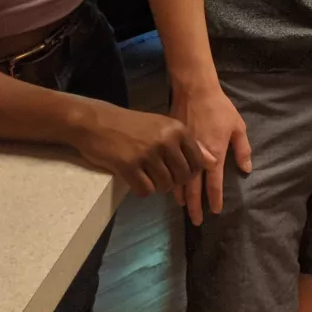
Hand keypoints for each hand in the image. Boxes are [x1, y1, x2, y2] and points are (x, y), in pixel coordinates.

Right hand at [71, 101, 211, 196]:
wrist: (99, 122)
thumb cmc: (134, 125)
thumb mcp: (164, 127)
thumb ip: (189, 144)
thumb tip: (212, 161)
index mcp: (178, 130)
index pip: (197, 162)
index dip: (191, 173)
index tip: (180, 173)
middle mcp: (166, 141)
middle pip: (182, 177)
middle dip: (174, 182)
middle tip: (162, 177)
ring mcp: (147, 154)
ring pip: (165, 185)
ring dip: (158, 186)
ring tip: (149, 177)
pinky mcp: (129, 166)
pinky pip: (145, 190)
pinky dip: (143, 189)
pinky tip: (136, 180)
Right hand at [170, 82, 250, 224]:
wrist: (195, 92)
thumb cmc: (220, 108)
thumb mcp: (238, 126)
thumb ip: (242, 149)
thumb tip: (246, 170)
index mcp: (214, 153)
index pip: (214, 183)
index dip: (214, 199)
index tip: (215, 211)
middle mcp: (197, 157)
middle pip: (193, 189)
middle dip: (195, 206)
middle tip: (197, 221)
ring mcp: (182, 152)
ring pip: (179, 181)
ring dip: (181, 197)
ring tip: (184, 208)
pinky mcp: (172, 146)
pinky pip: (171, 169)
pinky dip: (171, 182)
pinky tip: (171, 187)